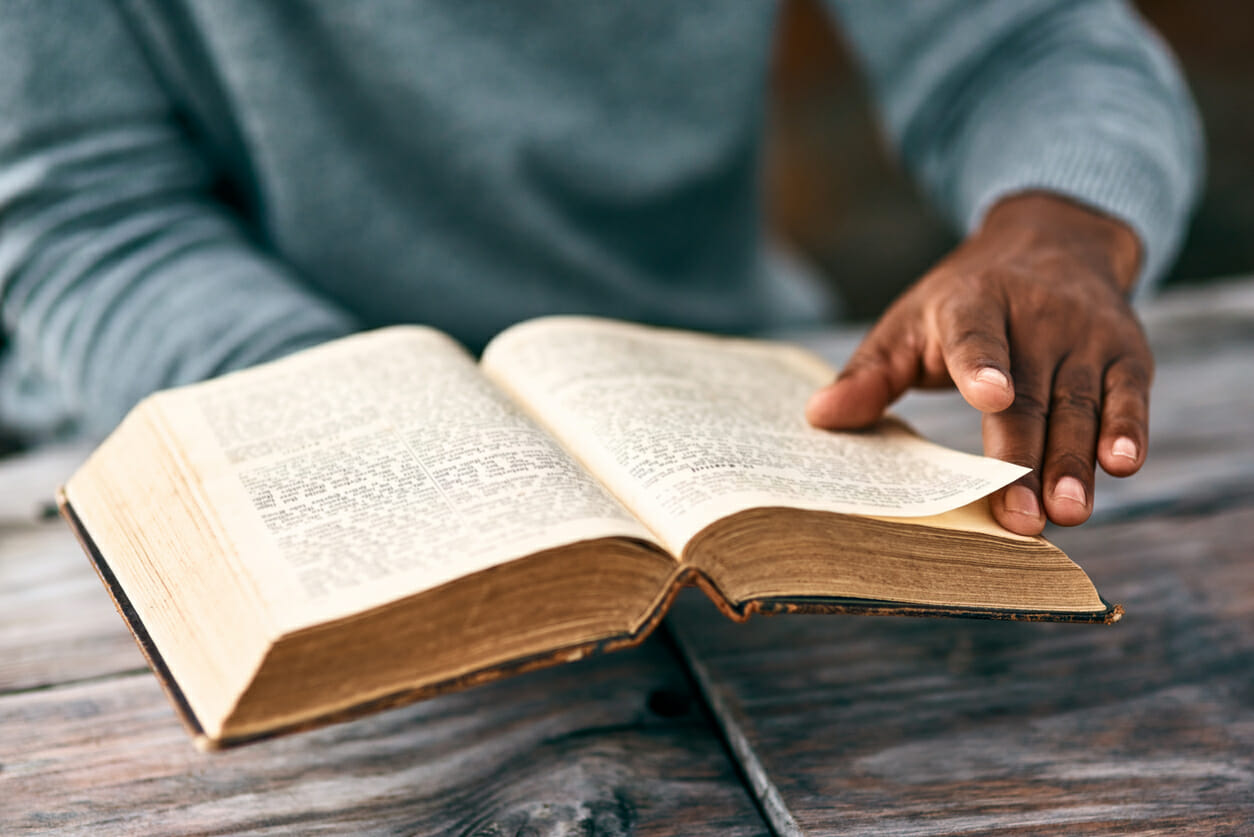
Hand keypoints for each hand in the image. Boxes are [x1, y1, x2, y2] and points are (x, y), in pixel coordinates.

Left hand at [805, 192, 1149, 535]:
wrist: (1054, 241)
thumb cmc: (963, 302)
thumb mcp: (909, 324)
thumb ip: (869, 375)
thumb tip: (818, 418)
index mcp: (971, 304)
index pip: (973, 337)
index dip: (981, 366)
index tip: (989, 397)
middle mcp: (1036, 316)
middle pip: (1029, 395)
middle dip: (1024, 458)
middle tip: (1019, 519)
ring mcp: (1085, 334)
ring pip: (1078, 405)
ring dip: (1074, 462)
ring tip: (1067, 512)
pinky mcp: (1126, 352)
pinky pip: (1129, 395)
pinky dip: (1129, 429)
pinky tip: (1122, 466)